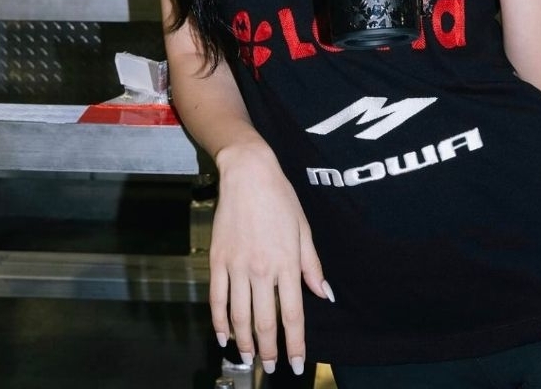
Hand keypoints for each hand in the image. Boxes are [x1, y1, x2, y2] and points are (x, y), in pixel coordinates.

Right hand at [209, 141, 330, 375]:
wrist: (248, 174)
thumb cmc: (280, 198)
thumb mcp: (303, 229)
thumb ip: (312, 265)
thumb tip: (324, 294)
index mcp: (287, 262)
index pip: (293, 314)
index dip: (295, 343)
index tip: (297, 363)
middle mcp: (262, 269)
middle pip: (265, 321)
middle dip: (270, 350)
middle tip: (273, 366)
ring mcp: (237, 266)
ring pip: (240, 316)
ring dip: (245, 342)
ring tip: (249, 358)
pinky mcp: (218, 260)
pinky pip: (217, 299)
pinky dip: (219, 321)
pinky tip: (224, 336)